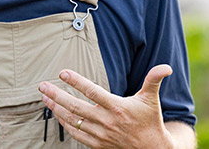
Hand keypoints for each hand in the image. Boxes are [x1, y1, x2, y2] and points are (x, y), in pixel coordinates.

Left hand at [38, 65, 176, 148]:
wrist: (151, 148)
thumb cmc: (149, 120)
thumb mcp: (151, 98)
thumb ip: (154, 80)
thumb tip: (166, 66)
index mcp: (117, 107)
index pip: (93, 91)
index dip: (76, 81)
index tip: (62, 72)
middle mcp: (106, 121)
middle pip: (76, 107)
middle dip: (56, 95)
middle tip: (42, 86)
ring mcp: (100, 134)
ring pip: (72, 121)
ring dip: (56, 109)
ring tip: (44, 97)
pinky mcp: (97, 144)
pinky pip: (75, 134)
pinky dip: (64, 123)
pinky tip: (56, 114)